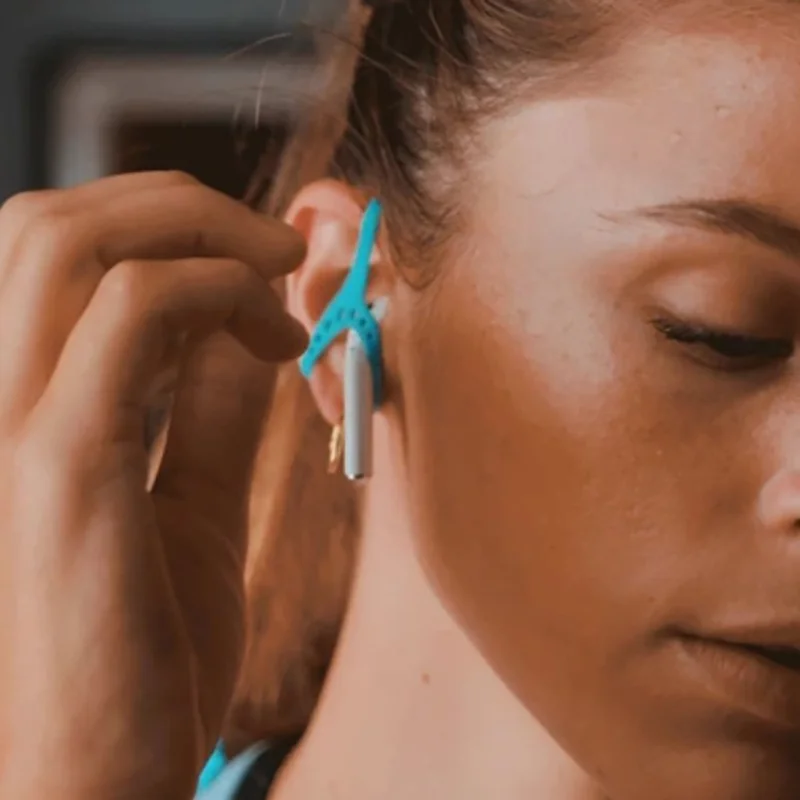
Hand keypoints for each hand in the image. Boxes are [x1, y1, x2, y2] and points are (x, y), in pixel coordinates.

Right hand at [0, 172, 307, 798]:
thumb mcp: (198, 507)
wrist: (100, 782)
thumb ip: (215, 413)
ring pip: (70, 244)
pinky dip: (215, 294)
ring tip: (283, 285)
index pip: (57, 252)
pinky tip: (278, 343)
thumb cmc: (146, 651)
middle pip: (53, 222)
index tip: (267, 263)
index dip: (167, 225)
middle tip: (281, 252)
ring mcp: (11, 427)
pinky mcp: (56, 468)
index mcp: (24, 408)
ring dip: (198, 234)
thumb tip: (252, 329)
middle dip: (181, 206)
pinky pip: (130, 318)